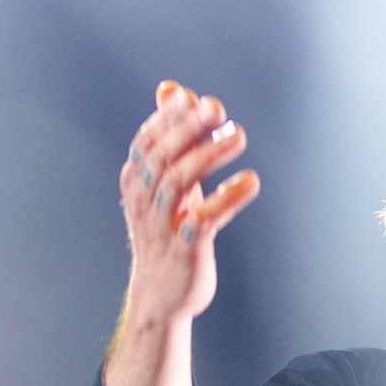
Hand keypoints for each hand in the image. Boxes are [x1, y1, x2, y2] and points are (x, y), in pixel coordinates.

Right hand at [117, 79, 259, 326]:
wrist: (161, 295)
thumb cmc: (167, 230)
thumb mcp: (165, 183)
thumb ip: (171, 138)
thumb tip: (172, 89)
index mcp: (135, 182)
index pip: (148, 142)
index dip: (170, 119)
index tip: (196, 100)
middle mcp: (143, 201)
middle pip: (162, 157)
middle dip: (189, 129)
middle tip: (218, 109)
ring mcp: (162, 227)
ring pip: (179, 183)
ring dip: (209, 155)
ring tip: (239, 136)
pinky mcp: (185, 250)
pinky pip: (204, 219)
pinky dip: (227, 198)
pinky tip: (250, 182)